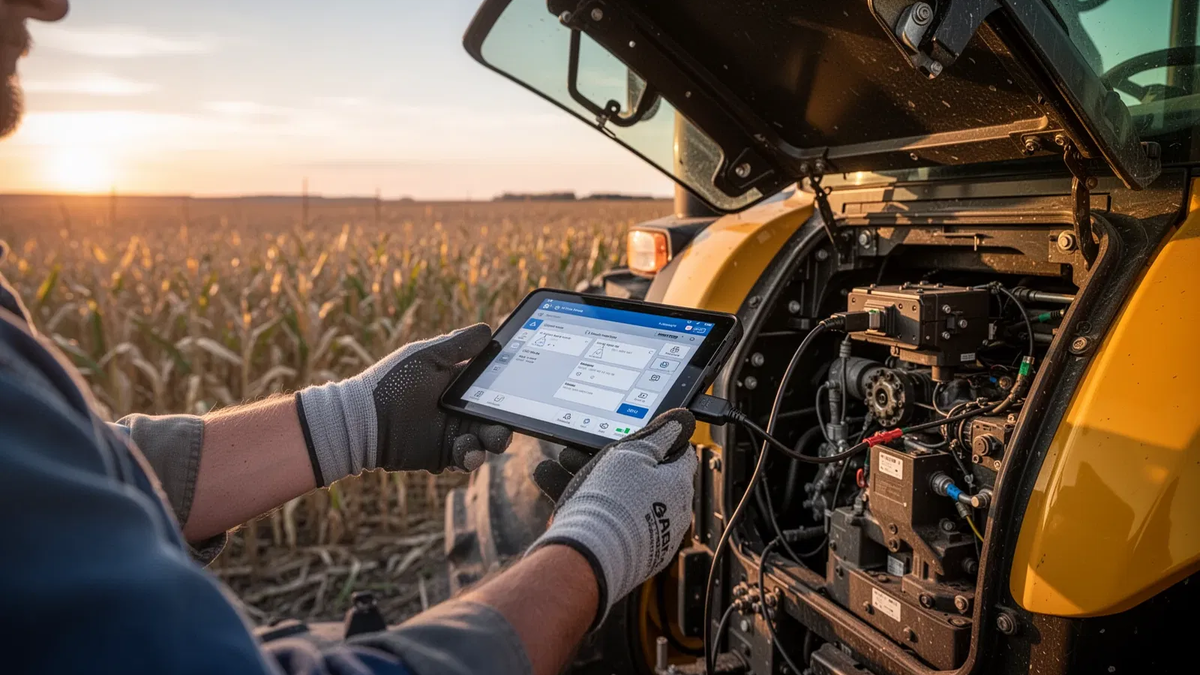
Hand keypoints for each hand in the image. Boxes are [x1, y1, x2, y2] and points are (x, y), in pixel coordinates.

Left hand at [296, 324, 511, 484]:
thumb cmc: (393, 382)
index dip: (511, 388)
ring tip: (488, 440)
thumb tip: (489, 329)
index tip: (523, 388)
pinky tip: (467, 451)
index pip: (495, 386)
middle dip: (507, 422)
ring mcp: (453, 433)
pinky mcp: (444, 455)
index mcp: (460, 383)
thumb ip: (459, 345)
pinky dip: (471, 456)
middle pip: (498, 417)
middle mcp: (461, 409)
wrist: (362, 420)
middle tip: (507, 425)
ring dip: (493, 441)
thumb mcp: (427, 357)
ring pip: (488, 440)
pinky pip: (468, 459)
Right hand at [528, 409, 697, 628]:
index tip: (637, 437)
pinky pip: (613, 523)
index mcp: (678, 485)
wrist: (591, 557)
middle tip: (586, 452)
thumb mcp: (633, 453)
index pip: (679, 454)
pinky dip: (592, 509)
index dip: (658, 440)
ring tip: (562, 467)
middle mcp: (671, 513)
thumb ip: (659, 435)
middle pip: (645, 477)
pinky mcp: (631, 555)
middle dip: (616, 462)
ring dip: (593, 481)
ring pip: (622, 498)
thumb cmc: (613, 503)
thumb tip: (683, 420)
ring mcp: (652, 537)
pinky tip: (564, 497)